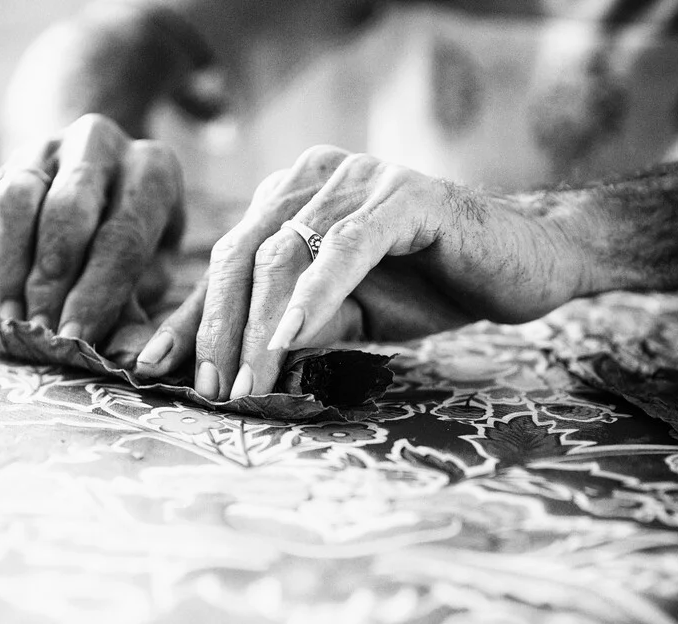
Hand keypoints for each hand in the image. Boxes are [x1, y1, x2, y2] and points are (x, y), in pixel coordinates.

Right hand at [0, 114, 183, 348]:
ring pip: (14, 198)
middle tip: (43, 328)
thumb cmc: (133, 245)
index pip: (123, 234)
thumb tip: (123, 358)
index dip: (96, 291)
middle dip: (51, 279)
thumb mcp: (150, 273)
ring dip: (11, 267)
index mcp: (152, 170)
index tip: (75, 336)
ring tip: (16, 316)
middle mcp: (97, 144)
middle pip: (67, 208)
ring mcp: (42, 147)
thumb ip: (134, 309)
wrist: (101, 191)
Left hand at [134, 145, 587, 399]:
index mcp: (293, 199)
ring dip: (260, 328)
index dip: (191, 315)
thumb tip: (241, 360)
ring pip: (285, 256)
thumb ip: (298, 327)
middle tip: (207, 390)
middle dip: (217, 329)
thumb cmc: (431, 287)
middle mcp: (315, 179)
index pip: (228, 261)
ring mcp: (358, 179)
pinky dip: (313, 296)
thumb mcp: (350, 317)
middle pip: (242, 255)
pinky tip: (289, 341)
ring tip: (245, 385)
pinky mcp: (403, 195)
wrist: (522, 265)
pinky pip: (344, 248)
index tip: (155, 366)